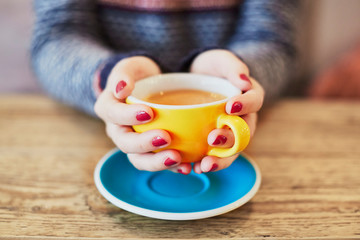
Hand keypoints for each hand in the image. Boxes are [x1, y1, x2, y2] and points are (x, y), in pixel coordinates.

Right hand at [95, 56, 189, 172]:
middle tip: (166, 138)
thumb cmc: (139, 76)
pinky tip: (186, 166)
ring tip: (177, 158)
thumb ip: (123, 74)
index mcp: (109, 108)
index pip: (113, 114)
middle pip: (125, 143)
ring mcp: (134, 143)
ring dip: (157, 162)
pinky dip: (172, 167)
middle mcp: (118, 130)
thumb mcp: (131, 67)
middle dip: (144, 144)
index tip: (149, 112)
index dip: (128, 116)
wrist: (152, 86)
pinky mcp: (150, 152)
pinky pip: (158, 162)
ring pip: (139, 159)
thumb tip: (121, 88)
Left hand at [190, 49, 263, 172]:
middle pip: (243, 134)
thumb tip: (244, 81)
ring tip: (204, 165)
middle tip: (213, 139)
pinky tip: (192, 168)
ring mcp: (228, 133)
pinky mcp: (211, 142)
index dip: (246, 105)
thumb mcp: (221, 61)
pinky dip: (202, 163)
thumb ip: (233, 67)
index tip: (230, 106)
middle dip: (229, 140)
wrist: (194, 79)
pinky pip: (212, 156)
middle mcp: (242, 119)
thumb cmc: (211, 68)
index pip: (255, 101)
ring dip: (219, 160)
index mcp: (249, 98)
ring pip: (230, 151)